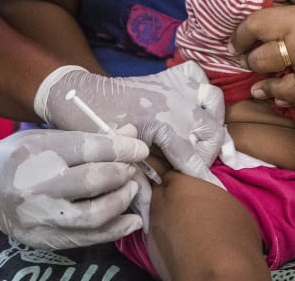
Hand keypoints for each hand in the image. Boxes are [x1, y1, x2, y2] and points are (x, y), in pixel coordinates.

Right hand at [0, 128, 149, 248]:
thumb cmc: (18, 157)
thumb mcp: (46, 137)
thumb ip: (87, 138)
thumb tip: (130, 135)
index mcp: (37, 153)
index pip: (87, 149)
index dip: (120, 148)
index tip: (139, 148)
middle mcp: (36, 186)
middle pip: (93, 180)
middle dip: (122, 173)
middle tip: (133, 168)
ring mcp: (39, 216)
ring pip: (93, 215)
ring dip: (121, 201)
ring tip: (131, 189)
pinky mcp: (44, 239)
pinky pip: (87, 238)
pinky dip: (114, 230)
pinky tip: (130, 220)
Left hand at [35, 62, 226, 185]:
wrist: (81, 93)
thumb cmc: (94, 127)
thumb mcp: (116, 160)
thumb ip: (139, 186)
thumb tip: (152, 218)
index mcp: (164, 124)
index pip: (193, 158)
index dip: (202, 178)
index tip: (213, 192)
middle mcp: (176, 103)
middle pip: (211, 132)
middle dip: (208, 152)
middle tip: (193, 164)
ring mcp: (174, 85)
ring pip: (213, 102)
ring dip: (212, 120)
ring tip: (202, 136)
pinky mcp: (169, 75)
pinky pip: (197, 75)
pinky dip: (199, 89)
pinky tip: (194, 104)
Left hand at [230, 0, 294, 113]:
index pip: (255, 26)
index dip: (240, 37)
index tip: (236, 45)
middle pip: (261, 60)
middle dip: (253, 63)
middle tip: (253, 63)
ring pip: (278, 88)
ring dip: (266, 89)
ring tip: (263, 88)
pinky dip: (290, 103)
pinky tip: (286, 97)